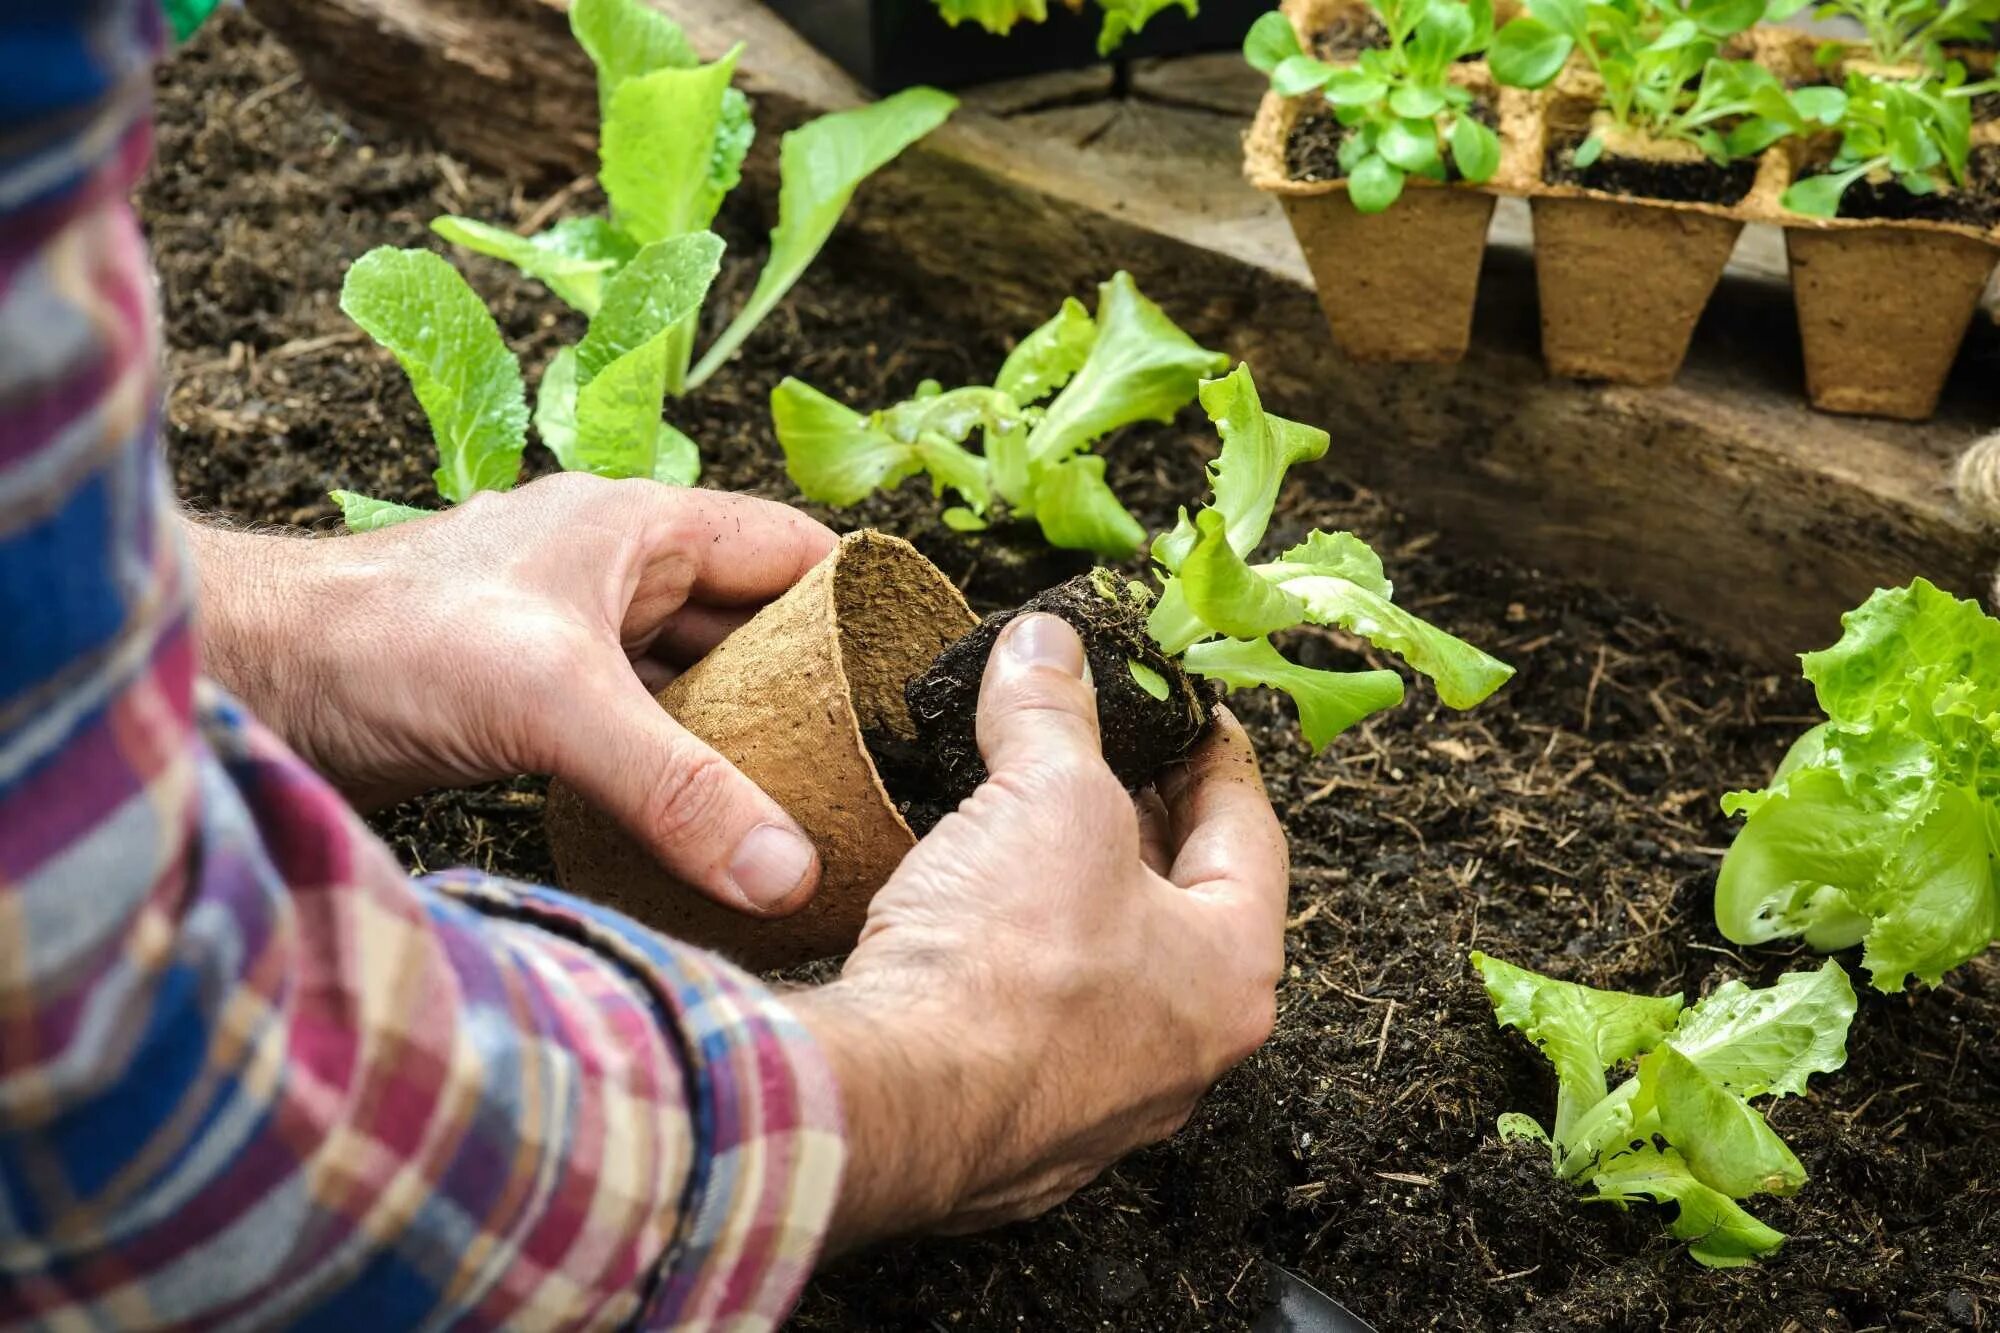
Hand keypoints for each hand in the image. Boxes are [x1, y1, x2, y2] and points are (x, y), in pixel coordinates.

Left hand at [187, 473, 836, 914]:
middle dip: (810, 688)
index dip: (862, 602)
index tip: (917, 680)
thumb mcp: (555, 704)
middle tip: (874, 768)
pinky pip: (638, 732)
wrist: (250, 681)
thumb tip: (791, 871)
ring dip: (742, 737)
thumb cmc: (385, 640)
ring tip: (811, 808)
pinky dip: (678, 772)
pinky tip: (708, 828)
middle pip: (752, 625)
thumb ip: (680, 788)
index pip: (793, 551)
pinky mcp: (530, 703)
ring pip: (693, 683)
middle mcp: (614, 574)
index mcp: (641, 528)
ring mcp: (571, 639)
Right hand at [792, 613, 1287, 1247]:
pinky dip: (1011, 960)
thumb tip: (1046, 645)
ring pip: (1102, 970)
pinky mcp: (1012, 1127)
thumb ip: (1054, 711)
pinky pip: (1030, 1022)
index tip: (1189, 715)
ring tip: (1024, 821)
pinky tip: (965, 917)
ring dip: (1069, 893)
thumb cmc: (1008, 965)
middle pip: (1178, 906)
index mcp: (1231, 974)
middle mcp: (1182, 1053)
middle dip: (1136, 821)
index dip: (1215, 756)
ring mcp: (1097, 1102)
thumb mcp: (1046, 794)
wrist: (894, 1105)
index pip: (1249, 836)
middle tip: (1104, 756)